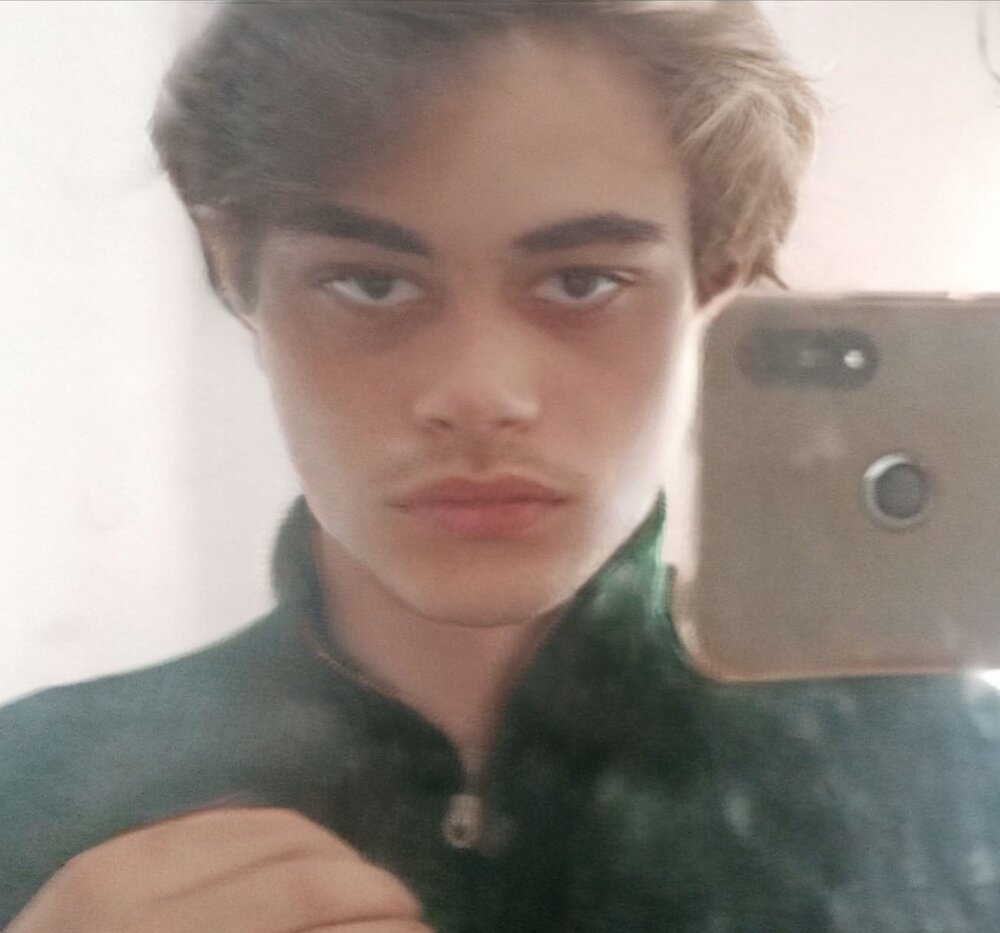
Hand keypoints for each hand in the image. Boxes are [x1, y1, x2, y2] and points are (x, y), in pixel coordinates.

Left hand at [6, 807, 432, 932]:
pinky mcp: (111, 851)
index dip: (383, 916)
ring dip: (340, 856)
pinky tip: (311, 867)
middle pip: (302, 862)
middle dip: (376, 888)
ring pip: (274, 827)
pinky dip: (286, 839)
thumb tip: (383, 925)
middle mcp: (138, 900)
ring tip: (368, 893)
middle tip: (414, 915)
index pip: (310, 903)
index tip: (426, 929)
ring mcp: (119, 865)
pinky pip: (228, 819)